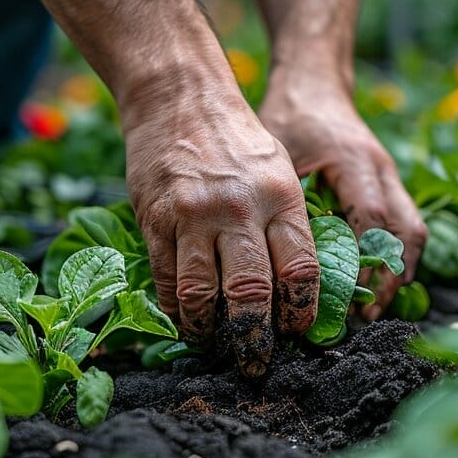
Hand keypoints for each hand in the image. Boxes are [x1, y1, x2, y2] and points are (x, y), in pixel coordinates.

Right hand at [124, 82, 319, 376]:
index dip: (301, 310)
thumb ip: (288, 224)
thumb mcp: (279, 171)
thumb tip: (296, 287)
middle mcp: (240, 208)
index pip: (301, 269)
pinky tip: (184, 316)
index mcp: (282, 197)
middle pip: (252, 292)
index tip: (298, 331)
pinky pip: (167, 278)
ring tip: (212, 341)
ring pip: (202, 293)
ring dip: (208, 328)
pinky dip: (176, 306)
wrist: (179, 96)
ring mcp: (194, 215)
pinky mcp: (156, 218)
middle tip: (255, 361)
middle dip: (255, 337)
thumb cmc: (236, 139)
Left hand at [258, 67, 426, 319]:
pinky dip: (395, 255)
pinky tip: (375, 282)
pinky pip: (403, 224)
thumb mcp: (276, 152)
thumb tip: (275, 258)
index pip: (372, 220)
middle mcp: (381, 169)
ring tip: (375, 306)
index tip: (354, 299)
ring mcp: (389, 176)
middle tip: (369, 314)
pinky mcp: (387, 183)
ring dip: (399, 270)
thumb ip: (284, 198)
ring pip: (412, 230)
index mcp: (355, 161)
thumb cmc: (289, 116)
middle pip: (406, 231)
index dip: (366, 263)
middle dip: (392, 276)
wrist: (312, 83)